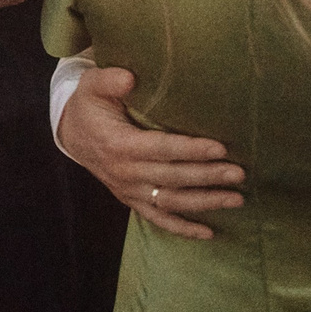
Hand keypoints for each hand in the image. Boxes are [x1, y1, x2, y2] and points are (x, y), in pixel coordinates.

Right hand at [58, 66, 243, 240]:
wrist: (71, 132)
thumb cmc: (89, 104)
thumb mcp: (92, 85)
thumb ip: (109, 79)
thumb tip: (130, 78)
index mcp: (118, 144)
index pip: (161, 149)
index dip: (191, 150)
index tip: (221, 148)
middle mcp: (124, 173)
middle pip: (173, 178)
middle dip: (208, 176)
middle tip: (239, 173)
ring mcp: (129, 190)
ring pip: (171, 202)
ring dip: (205, 202)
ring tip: (236, 199)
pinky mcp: (132, 200)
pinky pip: (159, 219)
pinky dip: (183, 229)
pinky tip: (209, 234)